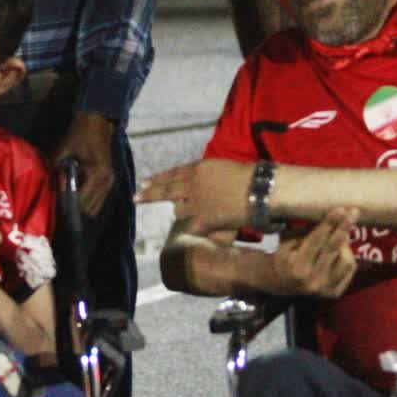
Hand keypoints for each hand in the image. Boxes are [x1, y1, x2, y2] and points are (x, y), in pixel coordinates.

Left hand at [52, 111, 115, 216]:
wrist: (98, 121)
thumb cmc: (80, 133)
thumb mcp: (64, 149)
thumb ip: (57, 169)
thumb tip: (54, 188)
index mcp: (96, 173)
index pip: (81, 200)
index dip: (67, 204)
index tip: (57, 200)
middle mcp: (106, 181)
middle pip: (89, 209)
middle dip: (74, 207)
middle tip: (61, 199)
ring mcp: (110, 182)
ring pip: (95, 208)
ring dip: (82, 205)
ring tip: (69, 196)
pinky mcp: (110, 181)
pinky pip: (99, 200)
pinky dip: (88, 200)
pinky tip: (78, 191)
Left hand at [135, 159, 254, 233]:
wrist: (261, 189)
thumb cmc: (251, 176)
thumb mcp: (225, 168)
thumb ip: (209, 174)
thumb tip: (201, 180)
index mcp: (199, 167)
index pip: (174, 173)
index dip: (158, 178)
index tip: (145, 182)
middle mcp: (193, 183)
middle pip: (165, 190)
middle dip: (149, 194)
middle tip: (135, 197)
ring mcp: (197, 201)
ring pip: (178, 210)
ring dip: (183, 212)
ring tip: (192, 214)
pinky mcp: (204, 218)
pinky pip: (192, 226)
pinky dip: (194, 228)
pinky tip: (198, 229)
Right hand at [270, 209, 358, 297]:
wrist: (280, 284)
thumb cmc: (283, 256)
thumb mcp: (287, 241)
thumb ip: (306, 231)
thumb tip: (331, 218)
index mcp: (297, 267)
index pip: (316, 240)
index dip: (329, 223)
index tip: (340, 209)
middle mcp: (312, 280)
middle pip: (333, 248)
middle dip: (344, 228)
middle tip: (353, 212)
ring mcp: (325, 289)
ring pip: (346, 259)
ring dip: (345, 244)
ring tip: (340, 235)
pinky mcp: (334, 293)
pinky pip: (350, 269)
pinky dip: (347, 256)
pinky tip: (341, 250)